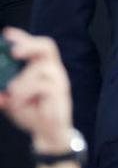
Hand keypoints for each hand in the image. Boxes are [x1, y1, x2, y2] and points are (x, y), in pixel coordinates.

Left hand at [0, 28, 73, 152]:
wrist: (47, 134)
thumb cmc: (32, 113)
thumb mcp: (11, 100)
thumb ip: (3, 93)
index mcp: (40, 68)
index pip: (35, 46)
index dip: (22, 37)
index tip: (7, 33)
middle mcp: (52, 70)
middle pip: (47, 46)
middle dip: (29, 45)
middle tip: (13, 52)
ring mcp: (59, 80)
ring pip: (40, 67)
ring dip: (22, 81)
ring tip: (13, 95)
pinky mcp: (61, 92)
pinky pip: (42, 85)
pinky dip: (26, 92)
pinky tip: (19, 102)